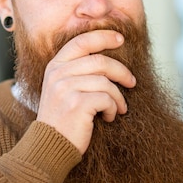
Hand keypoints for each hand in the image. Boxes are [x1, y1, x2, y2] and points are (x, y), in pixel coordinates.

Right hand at [35, 29, 135, 153]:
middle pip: (100, 61)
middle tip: (132, 82)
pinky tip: (108, 117)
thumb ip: (75, 71)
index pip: (81, 42)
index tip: (120, 39)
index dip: (103, 37)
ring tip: (118, 108)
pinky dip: (113, 109)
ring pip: (106, 82)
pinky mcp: (77, 104)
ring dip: (118, 97)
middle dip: (121, 72)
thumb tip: (107, 60)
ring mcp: (66, 88)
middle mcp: (58, 74)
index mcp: (54, 67)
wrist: (50, 146)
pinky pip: (107, 99)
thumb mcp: (61, 89)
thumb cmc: (62, 119)